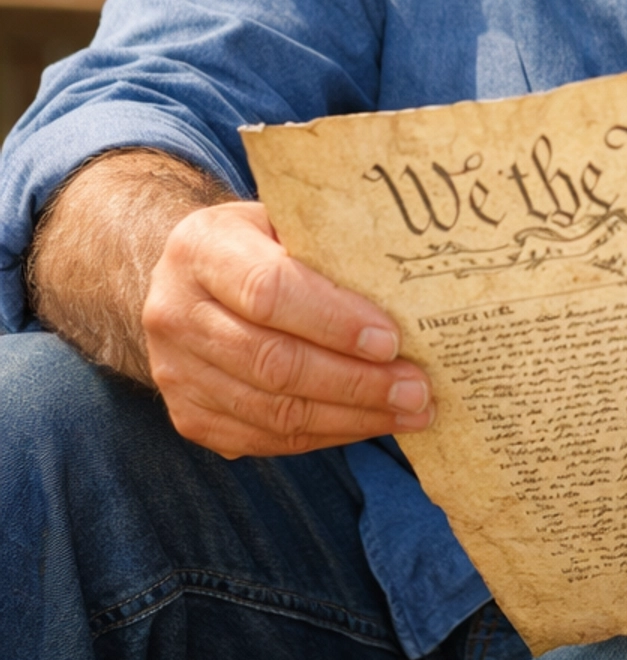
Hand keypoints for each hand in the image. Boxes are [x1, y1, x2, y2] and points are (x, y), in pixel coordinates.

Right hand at [142, 201, 434, 457]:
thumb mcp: (280, 222)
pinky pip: (265, 437)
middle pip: (272, 362)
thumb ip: (326, 247)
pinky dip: (325, 435)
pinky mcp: (189, 416)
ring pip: (272, 410)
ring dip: (350, 417)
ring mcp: (176, 372)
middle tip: (417, 389)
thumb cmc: (254, 244)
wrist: (185, 281)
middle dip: (355, 381)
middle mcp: (175, 313)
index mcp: (199, 249)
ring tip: (410, 412)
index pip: (268, 291)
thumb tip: (408, 288)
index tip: (392, 340)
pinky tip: (369, 423)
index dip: (333, 320)